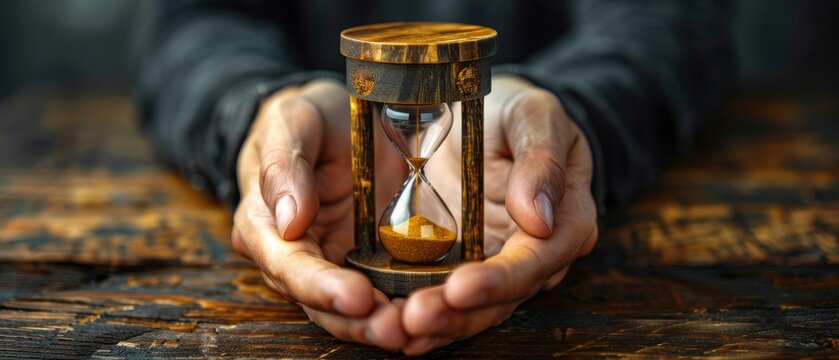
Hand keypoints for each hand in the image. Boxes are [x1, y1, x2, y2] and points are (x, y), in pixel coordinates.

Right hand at [231, 79, 407, 348]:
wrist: (340, 118)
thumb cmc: (309, 118)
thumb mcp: (292, 120)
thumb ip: (283, 163)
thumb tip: (289, 222)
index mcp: (265, 223)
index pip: (286, 264)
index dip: (320, 285)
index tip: (358, 296)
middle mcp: (295, 253)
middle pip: (317, 300)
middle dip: (355, 319)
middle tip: (396, 328)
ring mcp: (332, 261)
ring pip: (349, 309)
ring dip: (379, 324)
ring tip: (416, 330)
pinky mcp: (367, 262)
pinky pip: (382, 291)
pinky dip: (402, 306)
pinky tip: (430, 315)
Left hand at [401, 75, 597, 353]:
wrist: (485, 115)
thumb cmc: (515, 112)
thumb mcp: (532, 114)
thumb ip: (542, 159)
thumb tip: (541, 219)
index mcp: (565, 219)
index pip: (537, 260)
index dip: (500, 279)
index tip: (461, 287)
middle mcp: (535, 253)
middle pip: (504, 298)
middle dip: (460, 314)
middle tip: (415, 318)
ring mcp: (496, 262)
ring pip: (474, 307)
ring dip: (438, 322)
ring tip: (397, 329)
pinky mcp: (461, 263)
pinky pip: (445, 296)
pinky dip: (421, 313)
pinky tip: (393, 327)